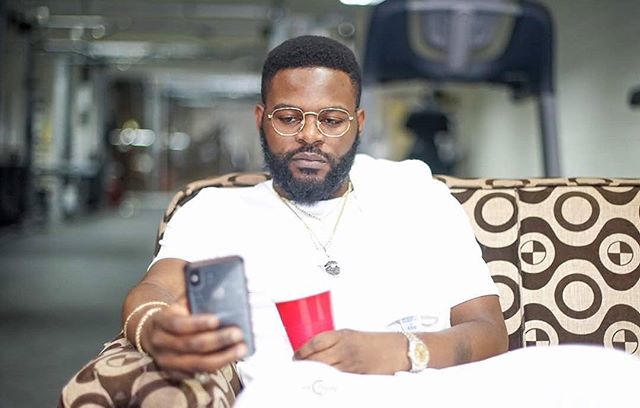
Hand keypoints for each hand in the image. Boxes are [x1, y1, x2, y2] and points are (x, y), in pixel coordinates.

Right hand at [141, 302, 247, 379]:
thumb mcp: (181, 303)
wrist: (153, 333)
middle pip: (190, 345)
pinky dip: (217, 367)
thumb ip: (196, 300)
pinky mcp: (174, 373)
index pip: (178, 324)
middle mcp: (160, 343)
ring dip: (222, 357)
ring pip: (196, 363)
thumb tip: (222, 295)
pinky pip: (198, 373)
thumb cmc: (176, 314)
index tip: (217, 320)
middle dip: (217, 340)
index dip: (198, 323)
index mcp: (161, 321)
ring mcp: (166, 361)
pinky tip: (232, 358)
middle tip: (238, 334)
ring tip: (241, 349)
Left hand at [293, 329, 407, 374]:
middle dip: (304, 364)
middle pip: (317, 358)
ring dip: (313, 372)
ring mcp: (349, 364)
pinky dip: (327, 378)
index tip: (296, 355)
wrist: (396, 350)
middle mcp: (344, 349)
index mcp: (343, 336)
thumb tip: (316, 348)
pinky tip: (322, 379)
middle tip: (297, 366)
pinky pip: (337, 377)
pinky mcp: (355, 375)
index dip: (302, 350)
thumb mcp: (352, 334)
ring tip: (305, 374)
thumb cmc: (375, 341)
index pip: (316, 342)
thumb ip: (334, 340)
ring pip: (325, 370)